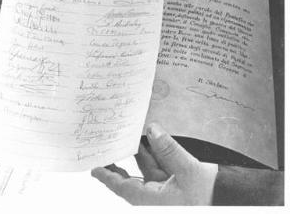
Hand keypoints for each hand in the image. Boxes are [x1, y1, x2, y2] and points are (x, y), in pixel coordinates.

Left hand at [91, 123, 217, 204]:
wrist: (238, 202)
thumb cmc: (211, 198)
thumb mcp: (188, 171)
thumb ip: (168, 149)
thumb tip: (153, 131)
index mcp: (152, 200)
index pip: (122, 186)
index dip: (106, 175)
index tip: (93, 167)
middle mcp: (156, 198)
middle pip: (132, 177)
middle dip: (121, 160)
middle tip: (108, 146)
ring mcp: (167, 192)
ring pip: (148, 170)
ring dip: (141, 152)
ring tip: (129, 134)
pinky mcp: (179, 187)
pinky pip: (162, 169)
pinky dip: (157, 155)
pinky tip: (151, 139)